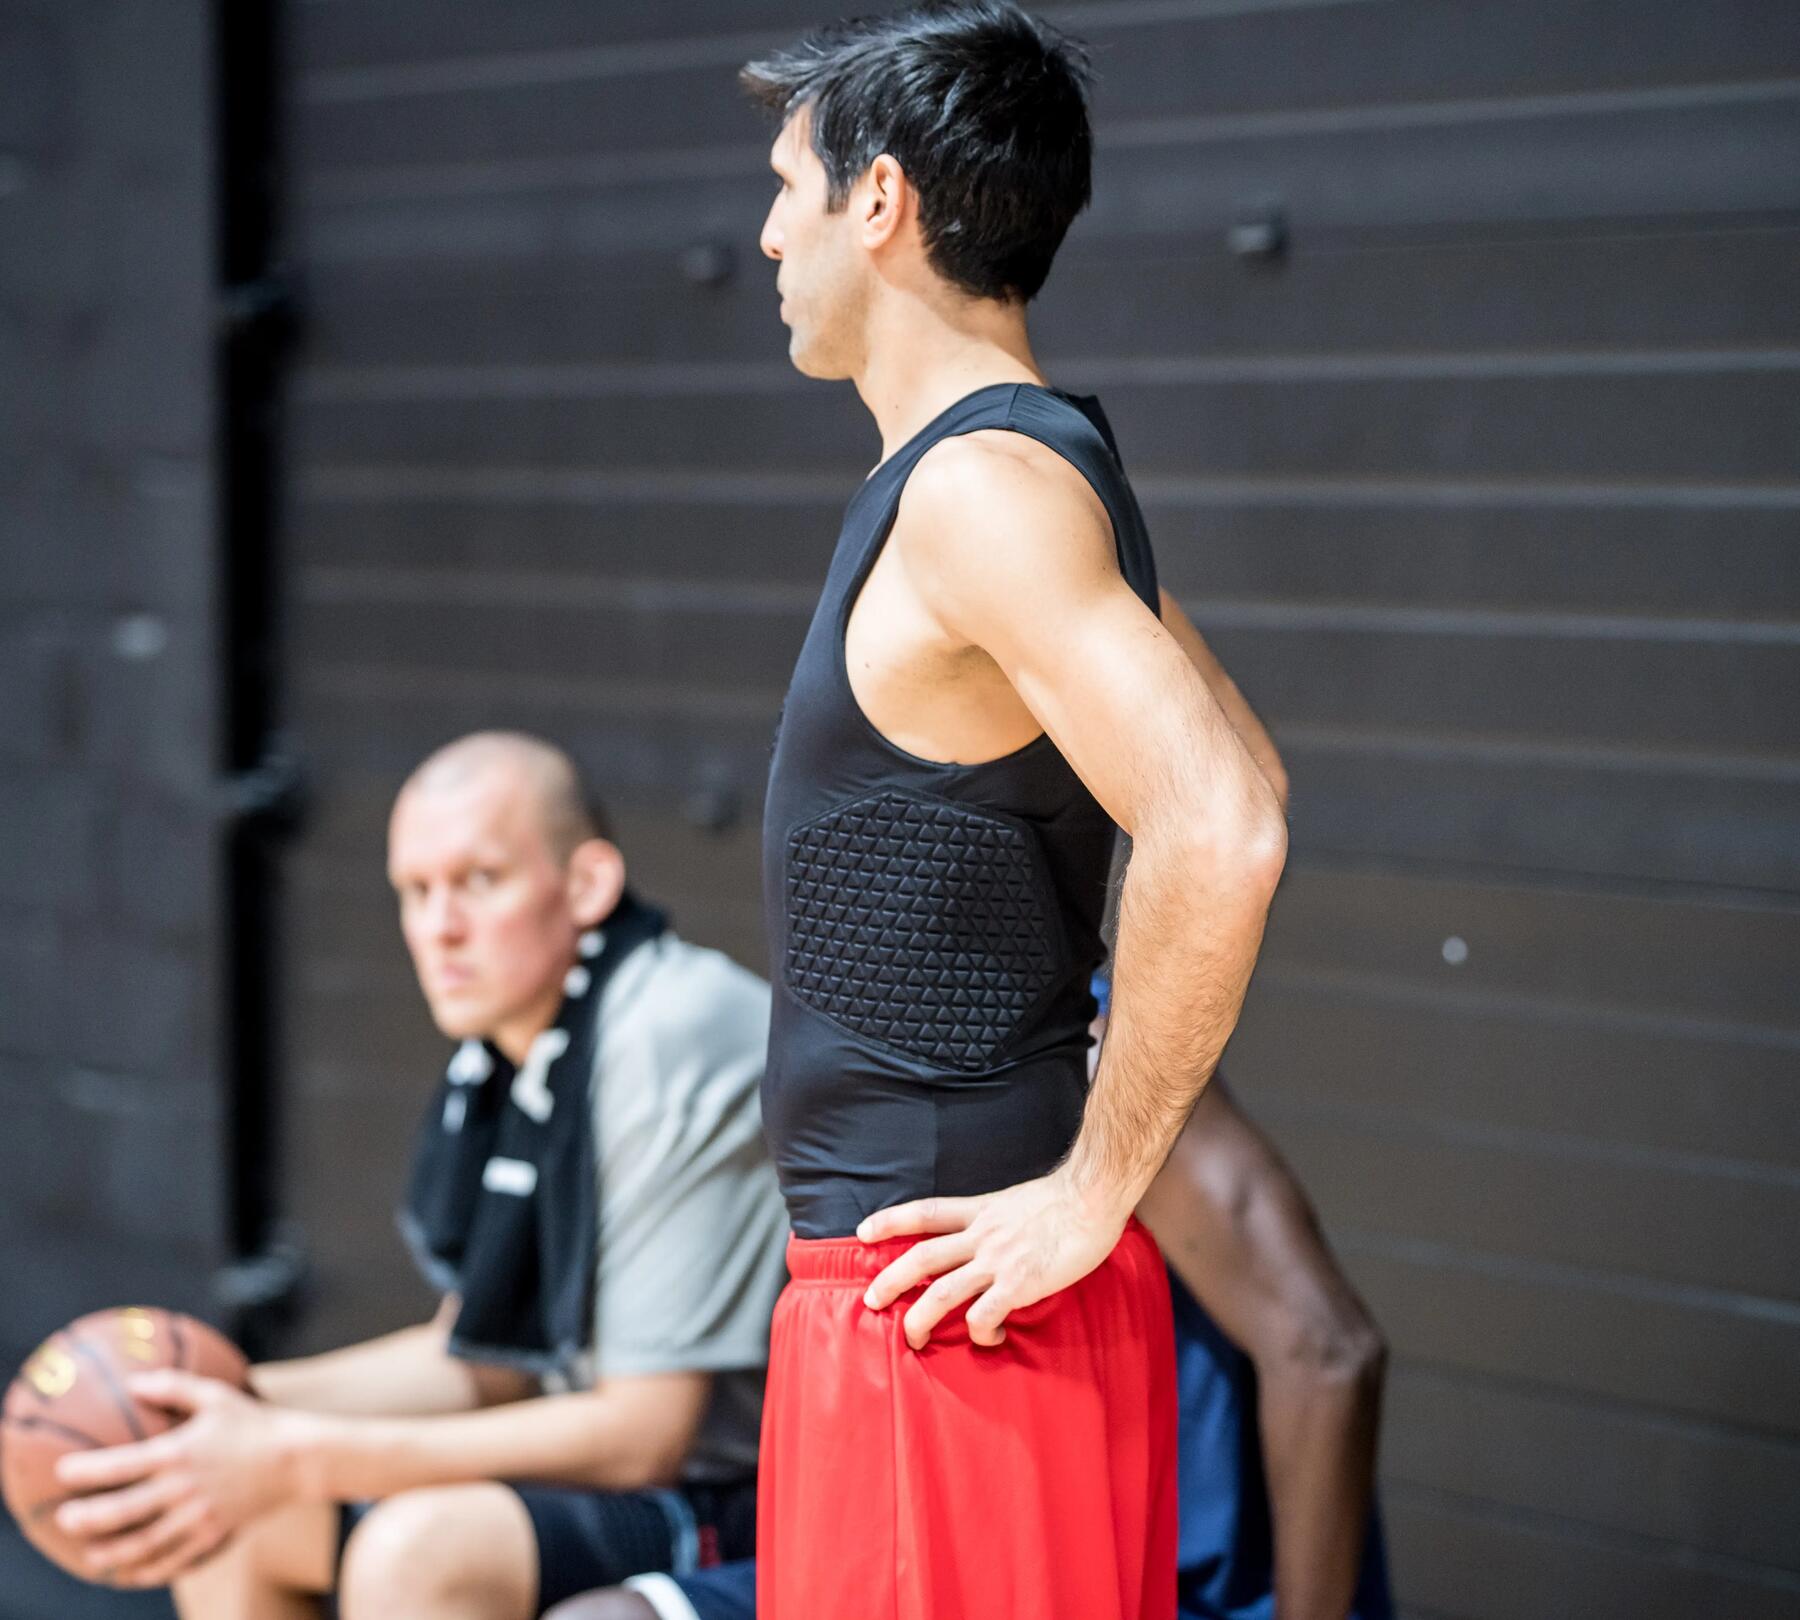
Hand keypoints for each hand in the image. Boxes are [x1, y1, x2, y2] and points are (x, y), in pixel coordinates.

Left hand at [53, 1372, 302, 1587]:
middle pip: (122, 1512)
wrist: (297, 1458)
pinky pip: (174, 1562)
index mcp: (180, 1453)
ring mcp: (199, 1517)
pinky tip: (131, 1572)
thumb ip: (172, 1387)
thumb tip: (131, 1383)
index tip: (62, 1472)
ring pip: (143, 1545)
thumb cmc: (253, 1421)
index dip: (86, 1471)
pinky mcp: (214, 1536)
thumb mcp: (215, 1395)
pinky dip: (147, 1571)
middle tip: (64, 1520)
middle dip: (86, 1519)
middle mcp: (184, 1489)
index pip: (120, 1465)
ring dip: (110, 1553)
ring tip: (90, 1554)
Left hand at [858, 1170, 1130, 1349]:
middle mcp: (981, 1235)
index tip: (862, 1232)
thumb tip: (987, 1238)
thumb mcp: (1016, 1201)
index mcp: (981, 1211)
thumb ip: (996, 1220)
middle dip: (891, 1279)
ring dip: (919, 1318)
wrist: (1094, 1195)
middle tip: (870, 1300)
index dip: (890, 1221)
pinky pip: (984, 1315)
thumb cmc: (1066, 1200)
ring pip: (942, 1291)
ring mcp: (998, 1260)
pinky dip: (978, 1332)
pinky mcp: (1018, 1284)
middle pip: (922, 1256)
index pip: (926, 1212)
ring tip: (909, 1338)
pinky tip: (986, 1339)